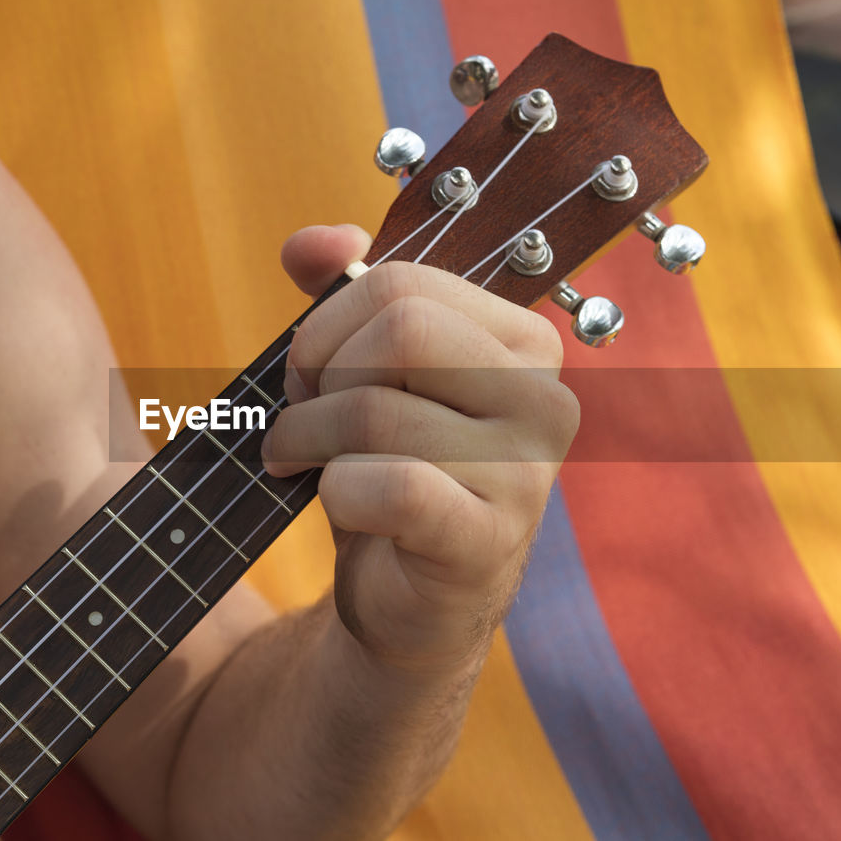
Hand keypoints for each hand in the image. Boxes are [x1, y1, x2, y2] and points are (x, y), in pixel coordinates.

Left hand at [261, 225, 579, 678]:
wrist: (412, 598)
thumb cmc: (392, 470)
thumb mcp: (369, 373)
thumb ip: (343, 293)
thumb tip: (311, 242)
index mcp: (523, 341)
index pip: (403, 283)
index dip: (329, 323)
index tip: (310, 371)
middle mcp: (543, 397)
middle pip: (398, 331)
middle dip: (320, 372)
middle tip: (299, 416)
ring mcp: (527, 472)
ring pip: (376, 411)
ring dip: (306, 438)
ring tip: (296, 461)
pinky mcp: (489, 540)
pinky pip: (390, 486)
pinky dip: (335, 492)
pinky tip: (334, 503)